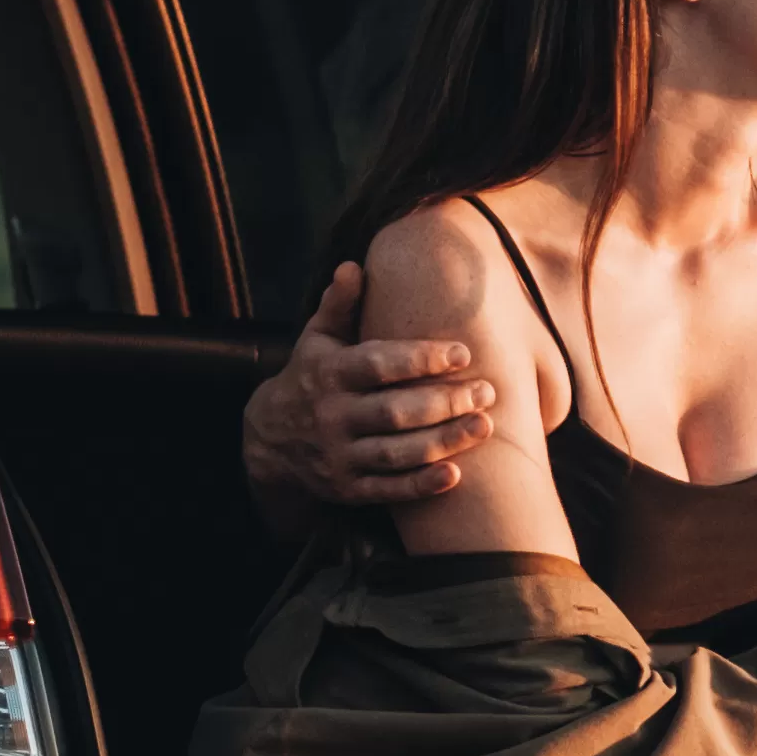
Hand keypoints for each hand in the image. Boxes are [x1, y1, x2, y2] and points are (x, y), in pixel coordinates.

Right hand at [244, 260, 498, 512]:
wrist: (268, 440)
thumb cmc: (311, 378)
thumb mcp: (317, 339)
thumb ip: (339, 305)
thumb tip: (352, 265)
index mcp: (328, 373)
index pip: (378, 365)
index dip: (422, 359)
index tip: (464, 353)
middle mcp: (332, 416)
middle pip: (396, 412)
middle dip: (446, 402)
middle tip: (488, 391)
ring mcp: (339, 456)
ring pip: (397, 452)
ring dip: (445, 441)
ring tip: (485, 425)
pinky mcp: (347, 488)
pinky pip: (388, 490)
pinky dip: (421, 485)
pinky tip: (457, 474)